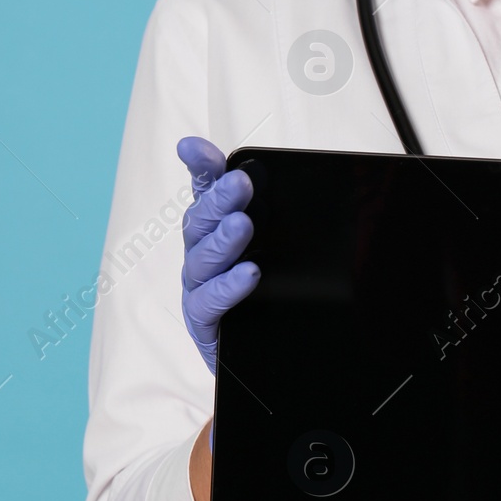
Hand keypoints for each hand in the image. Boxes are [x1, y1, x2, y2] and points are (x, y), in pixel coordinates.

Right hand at [177, 137, 260, 372]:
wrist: (271, 353)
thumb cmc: (270, 295)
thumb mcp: (283, 248)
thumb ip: (283, 216)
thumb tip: (307, 180)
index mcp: (217, 229)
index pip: (205, 192)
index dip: (200, 169)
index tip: (193, 148)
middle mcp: (203, 255)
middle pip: (201, 221)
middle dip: (219, 201)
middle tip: (240, 184)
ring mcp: (200, 288)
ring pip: (202, 260)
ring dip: (223, 240)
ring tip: (242, 225)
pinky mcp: (204, 322)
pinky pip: (208, 302)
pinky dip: (228, 287)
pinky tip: (250, 274)